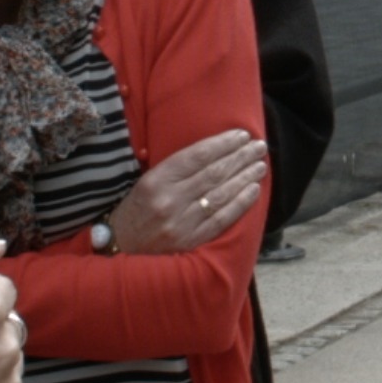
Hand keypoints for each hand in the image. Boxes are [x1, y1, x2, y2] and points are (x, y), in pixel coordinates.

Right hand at [110, 129, 265, 254]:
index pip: (197, 156)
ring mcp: (181, 222)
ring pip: (221, 194)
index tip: (241, 135)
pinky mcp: (191, 241)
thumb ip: (176, 169)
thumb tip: (215, 152)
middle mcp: (169, 200)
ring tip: (260, 165)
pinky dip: (240, 203)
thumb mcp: (148, 182)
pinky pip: (222, 219)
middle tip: (258, 146)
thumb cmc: (137, 209)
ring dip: (244, 177)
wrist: (121, 246)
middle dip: (240, 157)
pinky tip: (254, 190)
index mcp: (156, 180)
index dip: (222, 144)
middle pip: (213, 173)